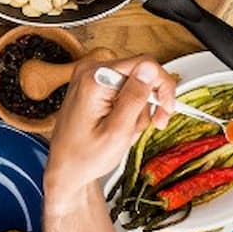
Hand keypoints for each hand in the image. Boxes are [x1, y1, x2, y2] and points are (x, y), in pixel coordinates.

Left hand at [45, 55, 175, 197]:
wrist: (66, 168)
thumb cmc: (84, 156)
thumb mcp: (117, 131)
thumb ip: (135, 98)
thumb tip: (150, 69)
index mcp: (94, 79)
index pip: (145, 63)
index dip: (163, 86)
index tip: (166, 109)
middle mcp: (90, 72)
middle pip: (142, 74)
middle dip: (149, 103)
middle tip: (151, 125)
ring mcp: (91, 78)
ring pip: (136, 86)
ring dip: (139, 112)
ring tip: (126, 131)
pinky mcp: (94, 87)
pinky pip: (125, 92)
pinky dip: (129, 111)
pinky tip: (121, 127)